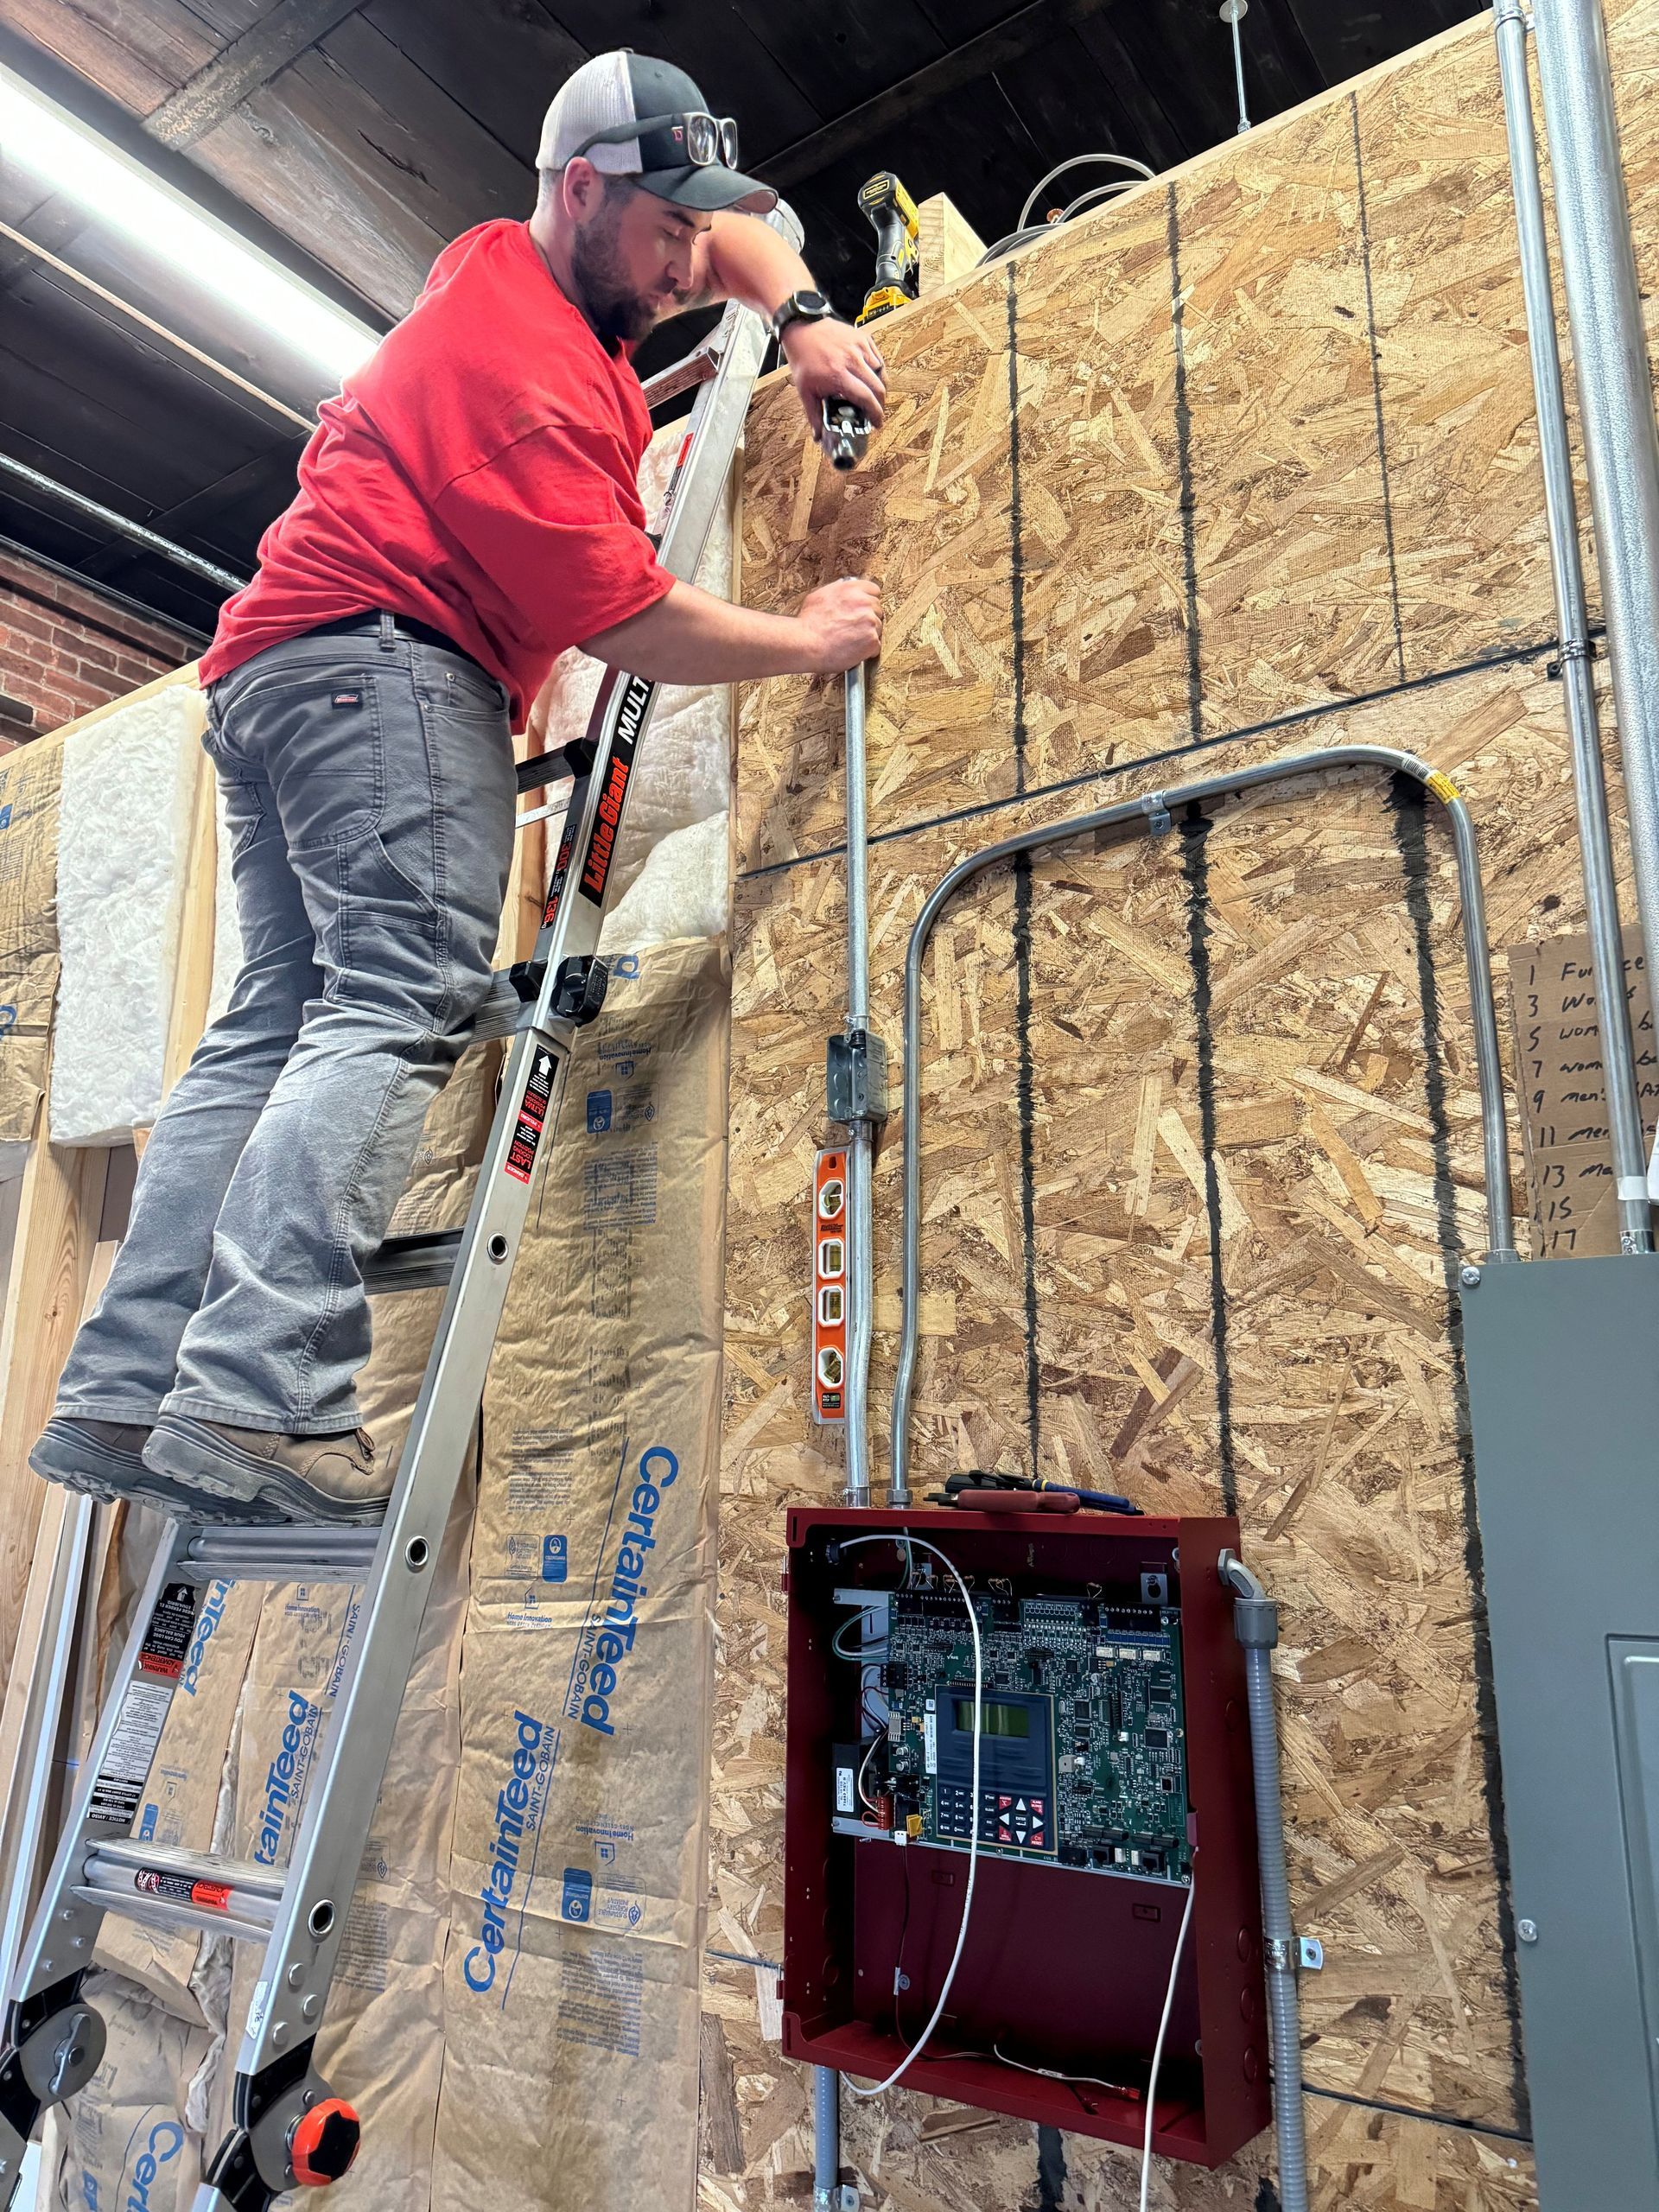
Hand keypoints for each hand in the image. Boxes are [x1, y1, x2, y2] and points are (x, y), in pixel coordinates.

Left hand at [781, 316, 886, 441]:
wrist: (802, 329)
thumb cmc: (803, 357)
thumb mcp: (805, 390)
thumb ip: (814, 415)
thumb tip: (819, 435)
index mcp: (837, 375)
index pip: (865, 398)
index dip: (875, 413)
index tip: (876, 422)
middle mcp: (851, 360)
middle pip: (878, 387)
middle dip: (880, 404)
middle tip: (875, 412)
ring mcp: (859, 347)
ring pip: (881, 372)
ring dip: (880, 387)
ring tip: (873, 396)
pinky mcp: (863, 338)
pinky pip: (878, 358)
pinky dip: (878, 370)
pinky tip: (870, 377)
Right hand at [795, 577, 881, 674]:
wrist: (806, 643)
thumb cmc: (808, 623)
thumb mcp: (819, 596)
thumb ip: (836, 590)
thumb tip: (842, 588)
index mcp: (852, 589)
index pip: (874, 591)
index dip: (867, 602)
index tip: (861, 610)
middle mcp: (864, 602)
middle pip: (877, 610)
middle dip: (868, 619)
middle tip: (853, 629)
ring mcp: (870, 621)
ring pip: (878, 628)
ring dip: (868, 635)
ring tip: (850, 641)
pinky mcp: (871, 640)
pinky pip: (876, 646)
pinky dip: (867, 651)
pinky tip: (853, 651)